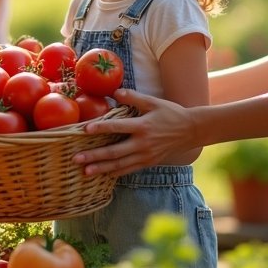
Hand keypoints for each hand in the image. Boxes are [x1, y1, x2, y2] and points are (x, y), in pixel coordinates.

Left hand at [72, 88, 198, 175]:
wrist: (191, 131)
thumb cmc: (171, 113)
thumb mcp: (153, 102)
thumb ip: (133, 97)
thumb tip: (115, 92)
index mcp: (142, 126)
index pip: (117, 128)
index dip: (100, 128)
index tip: (84, 130)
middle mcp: (142, 143)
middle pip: (114, 152)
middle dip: (94, 156)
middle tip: (76, 159)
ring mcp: (145, 155)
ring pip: (120, 165)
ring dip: (101, 169)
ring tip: (85, 172)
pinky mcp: (148, 162)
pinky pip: (129, 170)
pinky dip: (115, 173)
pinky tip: (103, 176)